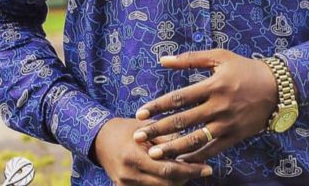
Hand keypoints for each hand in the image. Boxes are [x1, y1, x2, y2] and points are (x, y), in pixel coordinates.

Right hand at [92, 116, 212, 184]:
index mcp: (134, 157)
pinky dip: (163, 184)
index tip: (208, 168)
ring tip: (189, 170)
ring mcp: (126, 185)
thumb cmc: (127, 129)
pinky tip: (173, 176)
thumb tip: (193, 144)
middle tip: (202, 168)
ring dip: (177, 182)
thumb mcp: (146, 128)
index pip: (168, 169)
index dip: (190, 170)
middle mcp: (130, 175)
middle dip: (186, 177)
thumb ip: (167, 138)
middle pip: (167, 184)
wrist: (101, 140)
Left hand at [132, 50, 280, 162]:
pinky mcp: (234, 137)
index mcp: (213, 85)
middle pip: (182, 121)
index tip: (140, 112)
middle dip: (158, 130)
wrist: (276, 88)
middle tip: (138, 136)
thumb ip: (190, 59)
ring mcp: (226, 124)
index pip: (179, 98)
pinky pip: (211, 150)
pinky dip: (194, 157)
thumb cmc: (244, 68)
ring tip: (153, 154)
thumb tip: (163, 60)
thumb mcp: (219, 57)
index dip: (158, 106)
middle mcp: (218, 106)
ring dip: (172, 148)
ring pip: (195, 140)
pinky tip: (179, 160)